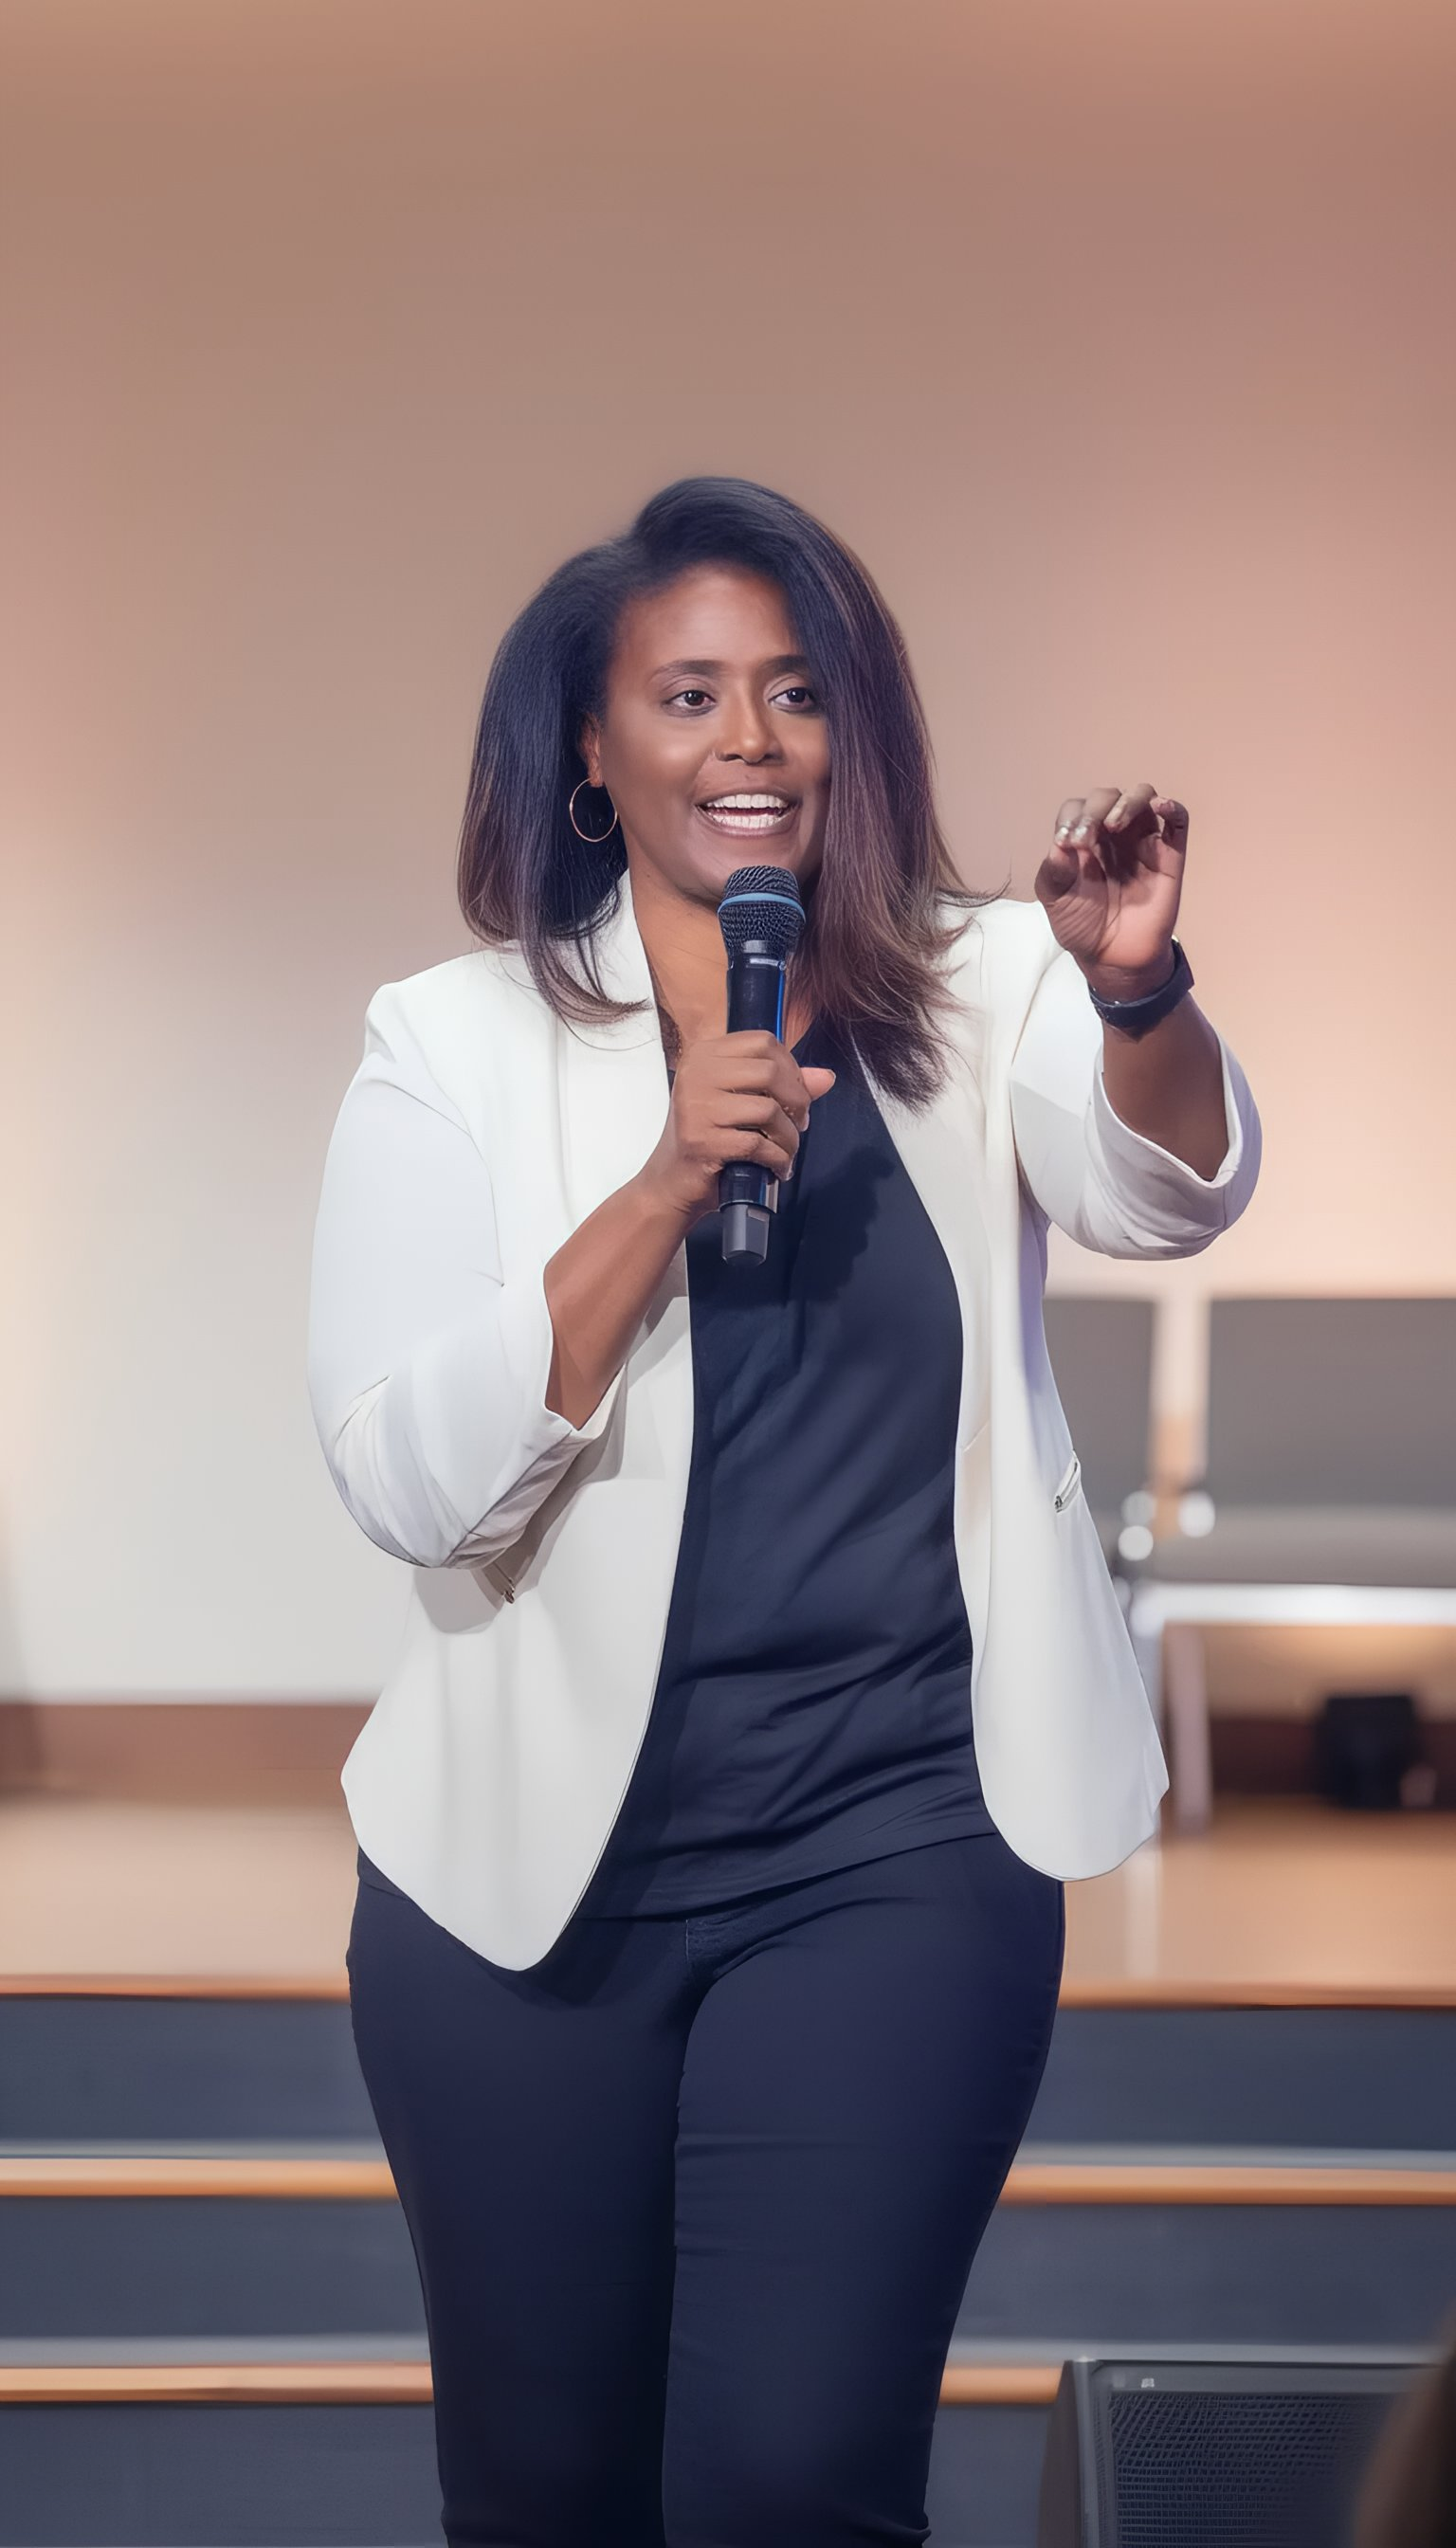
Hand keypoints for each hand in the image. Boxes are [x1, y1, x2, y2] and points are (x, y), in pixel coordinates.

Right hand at [637, 1030, 836, 1225]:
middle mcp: (696, 1074)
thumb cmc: (708, 1137)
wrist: (672, 1181)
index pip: (763, 1041)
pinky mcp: (702, 1140)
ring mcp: (696, 1107)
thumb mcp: (740, 1101)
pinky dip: (777, 1158)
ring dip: (789, 1136)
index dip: (791, 1067)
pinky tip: (776, 1166)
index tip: (795, 1093)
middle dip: (796, 1101)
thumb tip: (826, 1077)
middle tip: (797, 1124)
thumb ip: (783, 1084)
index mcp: (703, 1054)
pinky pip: (759, 1144)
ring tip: (785, 1149)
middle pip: (770, 1071)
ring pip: (768, 1109)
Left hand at [1034, 784, 1188, 995]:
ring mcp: (1142, 840)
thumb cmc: (1082, 925)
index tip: (1066, 844)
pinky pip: (1178, 819)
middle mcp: (1112, 833)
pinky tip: (1159, 807)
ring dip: (1127, 802)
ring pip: (1142, 796)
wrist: (1113, 958)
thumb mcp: (1055, 901)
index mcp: (1083, 838)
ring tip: (1113, 824)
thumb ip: (1052, 873)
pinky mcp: (1169, 854)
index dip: (1071, 817)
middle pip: (1107, 797)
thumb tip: (1060, 845)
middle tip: (1085, 839)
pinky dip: (1171, 806)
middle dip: (1094, 810)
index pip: (1077, 807)